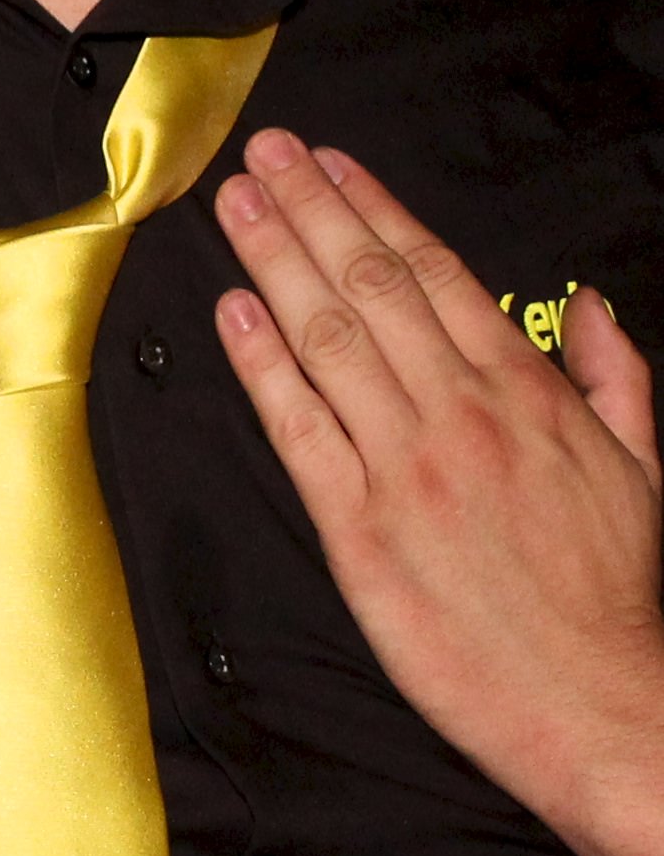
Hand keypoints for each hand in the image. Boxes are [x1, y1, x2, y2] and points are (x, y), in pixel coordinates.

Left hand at [214, 132, 663, 855]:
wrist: (599, 701)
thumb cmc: (617, 592)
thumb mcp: (645, 467)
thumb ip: (613, 378)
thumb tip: (593, 307)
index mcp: (527, 394)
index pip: (436, 277)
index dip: (374, 211)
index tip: (330, 165)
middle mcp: (462, 415)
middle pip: (370, 288)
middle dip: (310, 212)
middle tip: (260, 154)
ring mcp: (406, 468)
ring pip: (328, 340)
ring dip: (274, 262)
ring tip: (233, 204)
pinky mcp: (360, 530)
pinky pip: (299, 429)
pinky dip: (262, 365)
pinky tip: (231, 313)